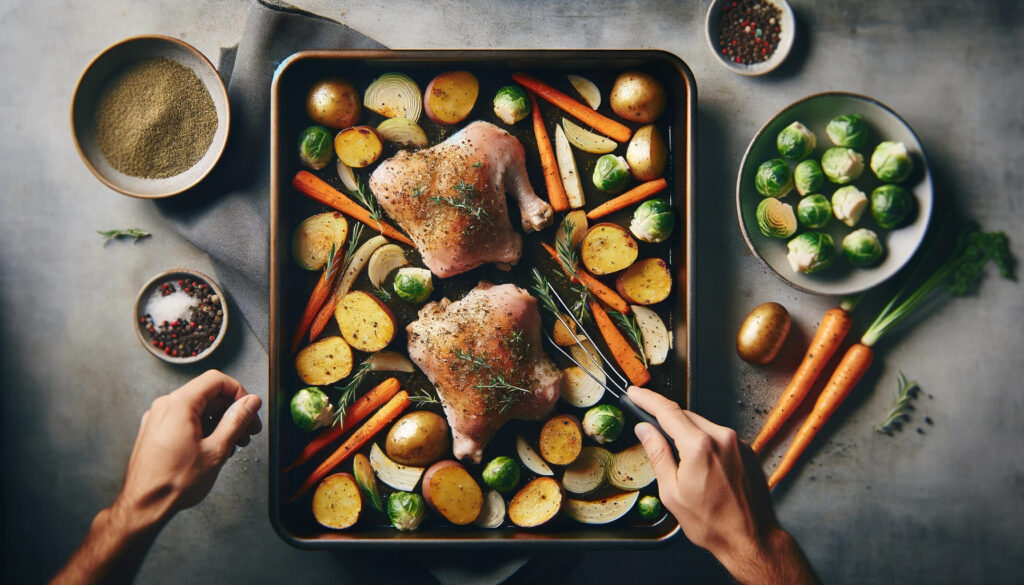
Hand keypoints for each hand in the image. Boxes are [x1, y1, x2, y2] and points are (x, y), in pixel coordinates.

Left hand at [116, 370, 262, 526]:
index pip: (216, 381)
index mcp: (179, 404)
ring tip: (233, 444)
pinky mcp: (155, 432)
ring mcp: (158, 419)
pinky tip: (214, 449)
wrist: (143, 506)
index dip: (239, 393)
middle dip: (232, 411)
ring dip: (219, 422)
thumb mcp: (216, 450)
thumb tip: (251, 402)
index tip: (250, 410)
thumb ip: (237, 420)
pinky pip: (184, 420)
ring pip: (197, 409)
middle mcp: (165, 406)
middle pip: (207, 394)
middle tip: (248, 431)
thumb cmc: (174, 483)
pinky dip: (203, 429)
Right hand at [627, 386, 817, 584]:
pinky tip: (699, 463)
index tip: (635, 393)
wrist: (750, 538)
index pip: (667, 411)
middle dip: (665, 417)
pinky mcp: (746, 450)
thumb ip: (658, 454)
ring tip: (676, 455)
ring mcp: (736, 443)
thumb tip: (645, 430)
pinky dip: (703, 441)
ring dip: (685, 431)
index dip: (647, 399)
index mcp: (699, 445)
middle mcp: (721, 437)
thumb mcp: (672, 491)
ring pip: (702, 425)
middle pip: (685, 415)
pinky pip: (718, 436)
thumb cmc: (712, 522)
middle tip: (647, 421)